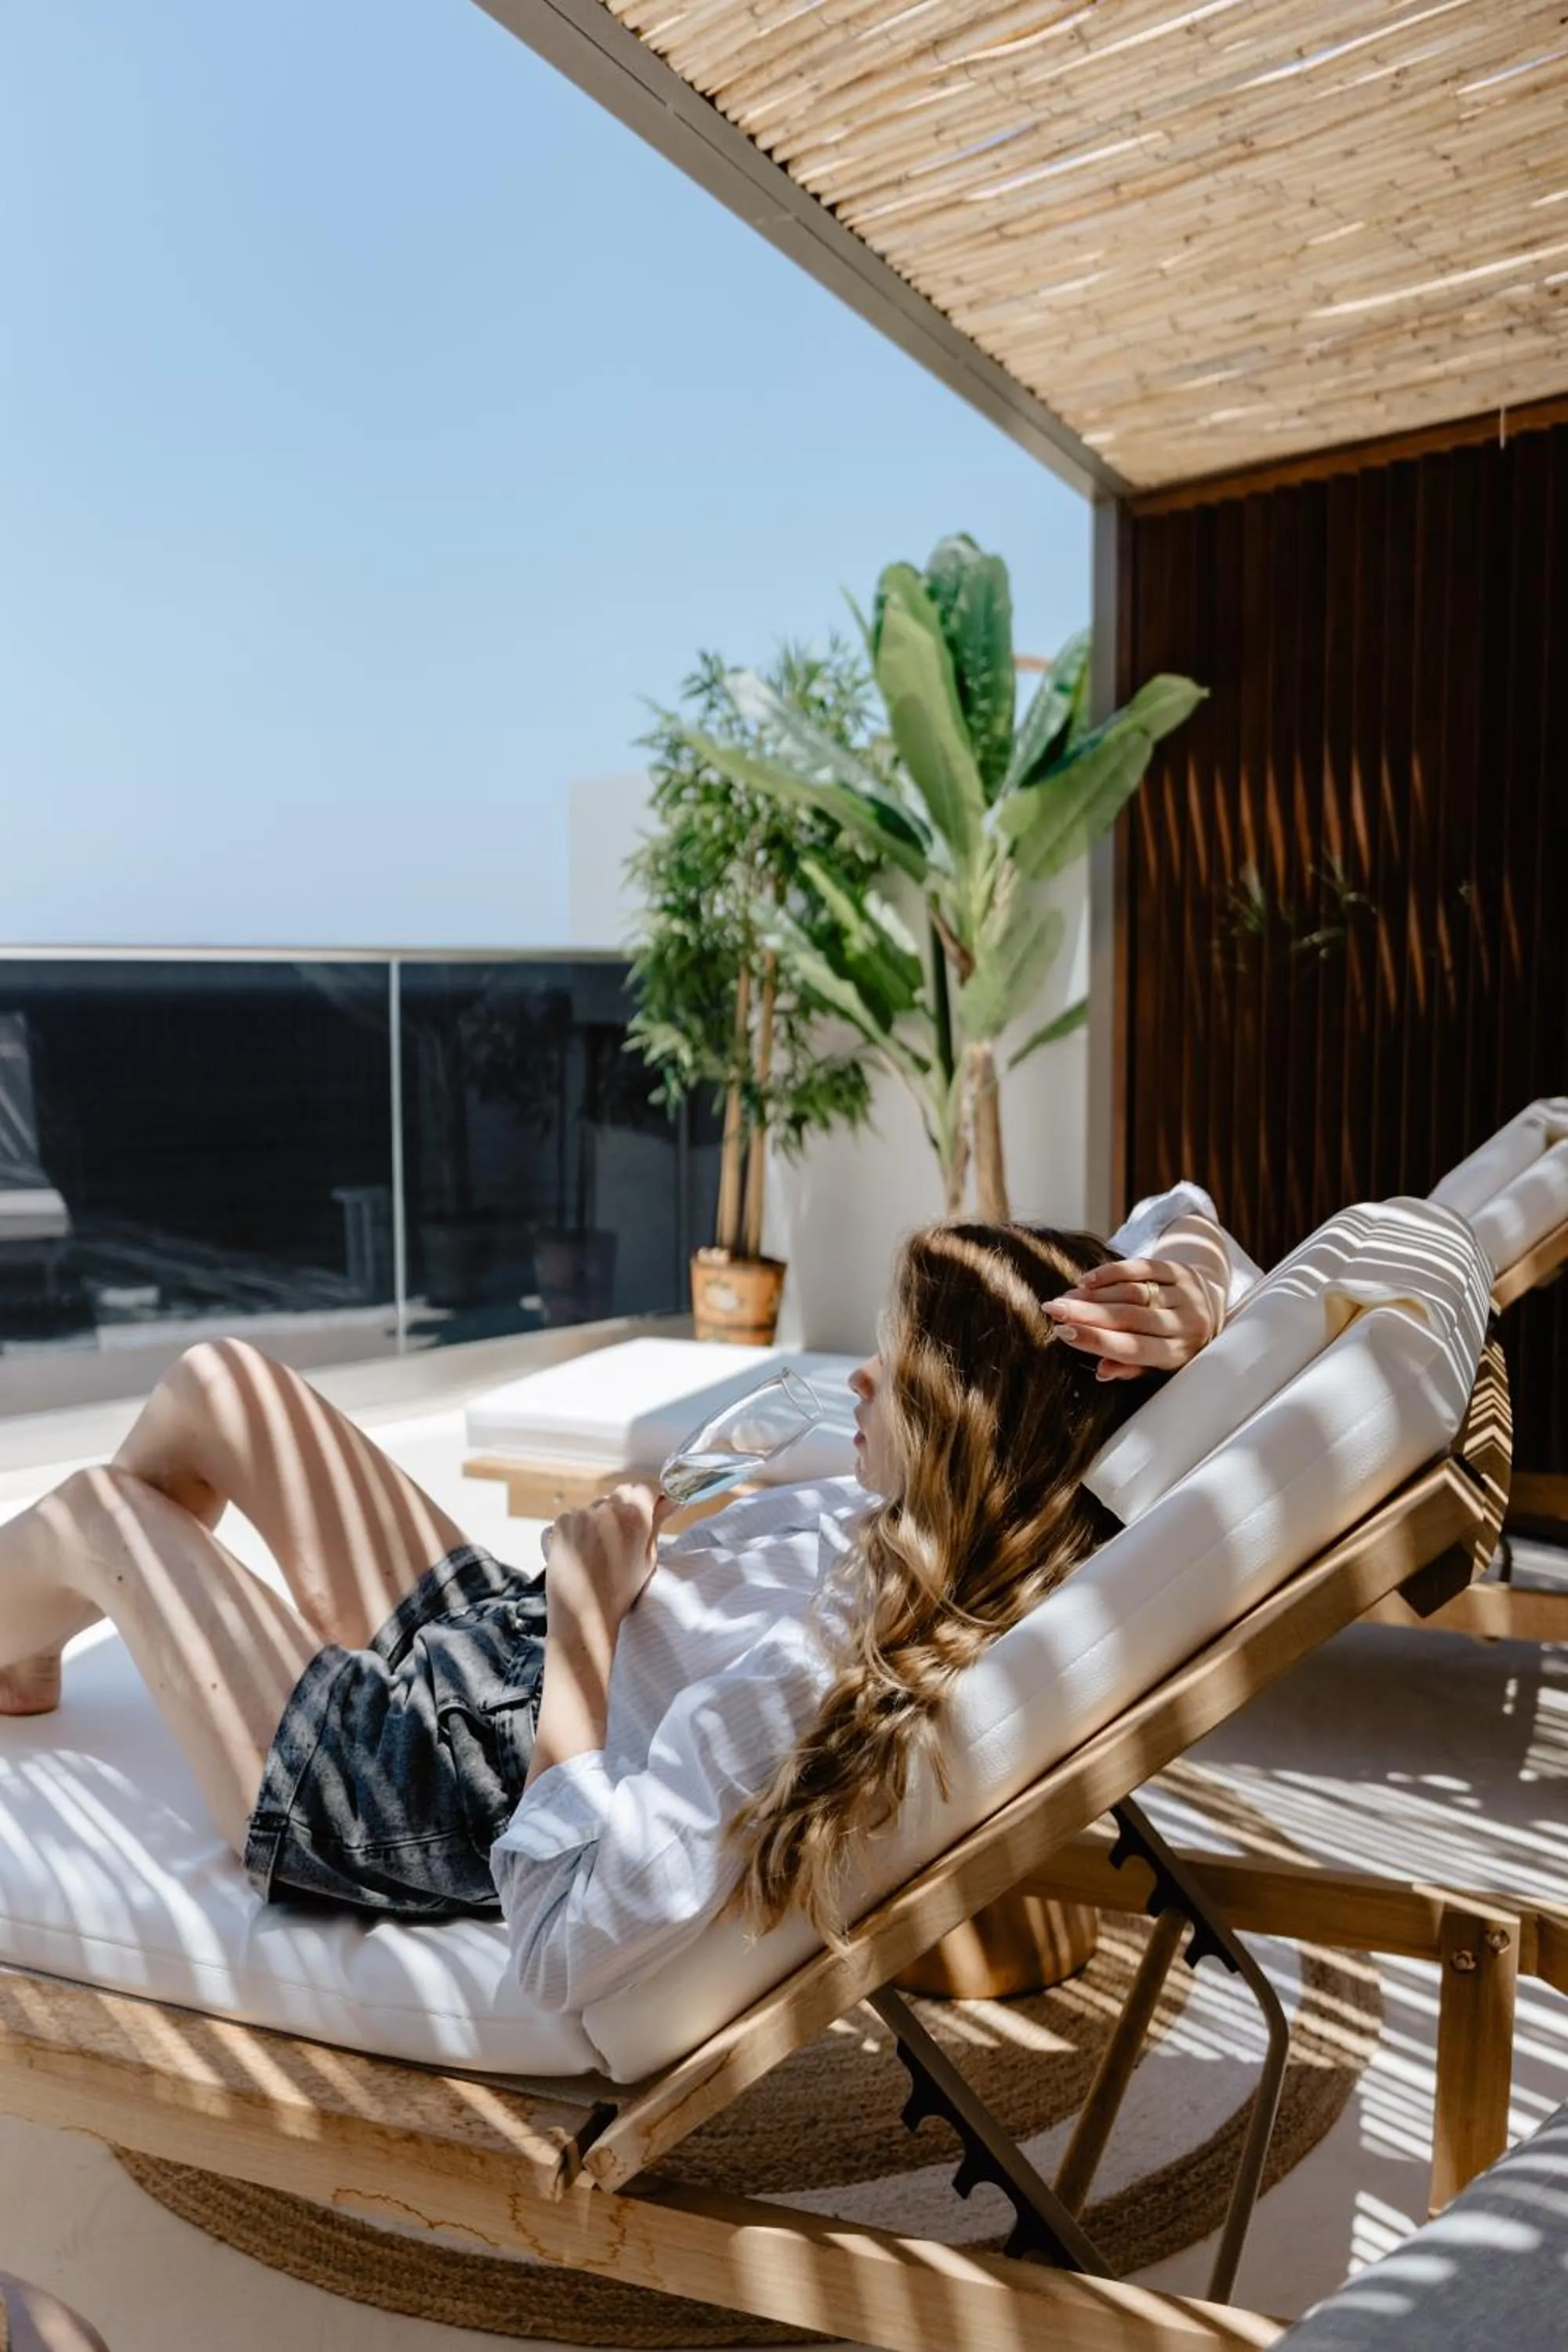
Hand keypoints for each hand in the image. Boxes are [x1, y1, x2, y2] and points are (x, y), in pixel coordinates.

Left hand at [542, 1484, 671, 1626]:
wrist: (584, 1614)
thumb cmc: (621, 1591)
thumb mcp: (648, 1559)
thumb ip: (657, 1523)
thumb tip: (670, 1501)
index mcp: (635, 1517)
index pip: (647, 1487)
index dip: (649, 1496)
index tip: (650, 1506)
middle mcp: (608, 1509)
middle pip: (622, 1494)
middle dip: (625, 1507)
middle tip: (623, 1534)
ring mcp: (582, 1514)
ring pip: (598, 1506)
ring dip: (601, 1519)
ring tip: (598, 1549)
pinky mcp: (561, 1523)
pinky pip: (576, 1516)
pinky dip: (579, 1528)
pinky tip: (582, 1551)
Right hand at [1043, 1254, 1225, 1381]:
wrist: (1210, 1308)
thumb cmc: (1175, 1344)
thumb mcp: (1158, 1365)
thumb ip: (1131, 1368)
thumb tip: (1101, 1372)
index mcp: (1178, 1354)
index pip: (1133, 1348)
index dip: (1097, 1341)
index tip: (1063, 1333)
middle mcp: (1187, 1324)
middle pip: (1129, 1317)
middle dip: (1086, 1313)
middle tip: (1054, 1310)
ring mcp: (1186, 1295)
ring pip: (1133, 1293)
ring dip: (1094, 1295)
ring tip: (1065, 1298)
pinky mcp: (1180, 1271)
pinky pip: (1142, 1268)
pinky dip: (1112, 1273)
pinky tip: (1087, 1280)